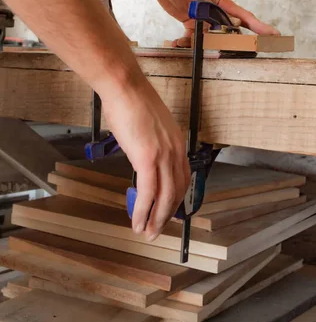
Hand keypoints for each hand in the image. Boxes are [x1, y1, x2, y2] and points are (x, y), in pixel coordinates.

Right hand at [101, 77, 190, 240]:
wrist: (125, 88)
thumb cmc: (131, 102)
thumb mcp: (149, 125)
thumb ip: (152, 142)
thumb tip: (143, 155)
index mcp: (177, 143)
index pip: (183, 178)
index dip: (176, 199)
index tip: (168, 211)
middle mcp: (176, 151)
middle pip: (177, 191)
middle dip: (167, 215)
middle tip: (157, 230)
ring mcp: (163, 156)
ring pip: (165, 197)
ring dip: (156, 219)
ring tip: (147, 233)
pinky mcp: (147, 159)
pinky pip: (148, 193)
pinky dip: (143, 211)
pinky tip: (137, 222)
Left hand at [151, 0, 279, 46]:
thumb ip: (209, 16)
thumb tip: (218, 30)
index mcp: (222, 3)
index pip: (244, 16)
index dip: (259, 27)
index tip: (273, 35)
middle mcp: (215, 12)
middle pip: (228, 31)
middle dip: (228, 43)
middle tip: (228, 53)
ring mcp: (203, 18)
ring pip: (208, 37)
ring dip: (199, 43)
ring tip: (184, 42)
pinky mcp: (190, 22)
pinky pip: (193, 37)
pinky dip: (186, 41)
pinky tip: (177, 42)